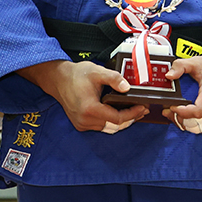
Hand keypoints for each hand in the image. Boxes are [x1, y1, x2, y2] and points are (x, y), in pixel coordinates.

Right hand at [18, 59, 147, 132]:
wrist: (59, 79)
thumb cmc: (77, 75)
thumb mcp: (97, 72)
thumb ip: (114, 78)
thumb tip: (127, 88)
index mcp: (90, 109)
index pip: (117, 118)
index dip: (132, 114)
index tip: (142, 107)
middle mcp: (85, 120)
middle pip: (114, 127)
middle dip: (130, 119)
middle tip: (142, 111)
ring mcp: (82, 124)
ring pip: (108, 129)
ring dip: (122, 122)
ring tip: (134, 113)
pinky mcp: (80, 124)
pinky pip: (100, 127)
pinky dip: (111, 122)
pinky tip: (119, 114)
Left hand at [164, 43, 201, 132]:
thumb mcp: (196, 61)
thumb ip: (180, 66)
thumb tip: (168, 76)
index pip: (197, 111)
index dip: (182, 113)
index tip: (173, 106)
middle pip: (195, 123)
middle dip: (178, 119)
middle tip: (168, 111)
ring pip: (199, 128)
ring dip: (185, 124)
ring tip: (175, 114)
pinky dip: (193, 125)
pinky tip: (186, 117)